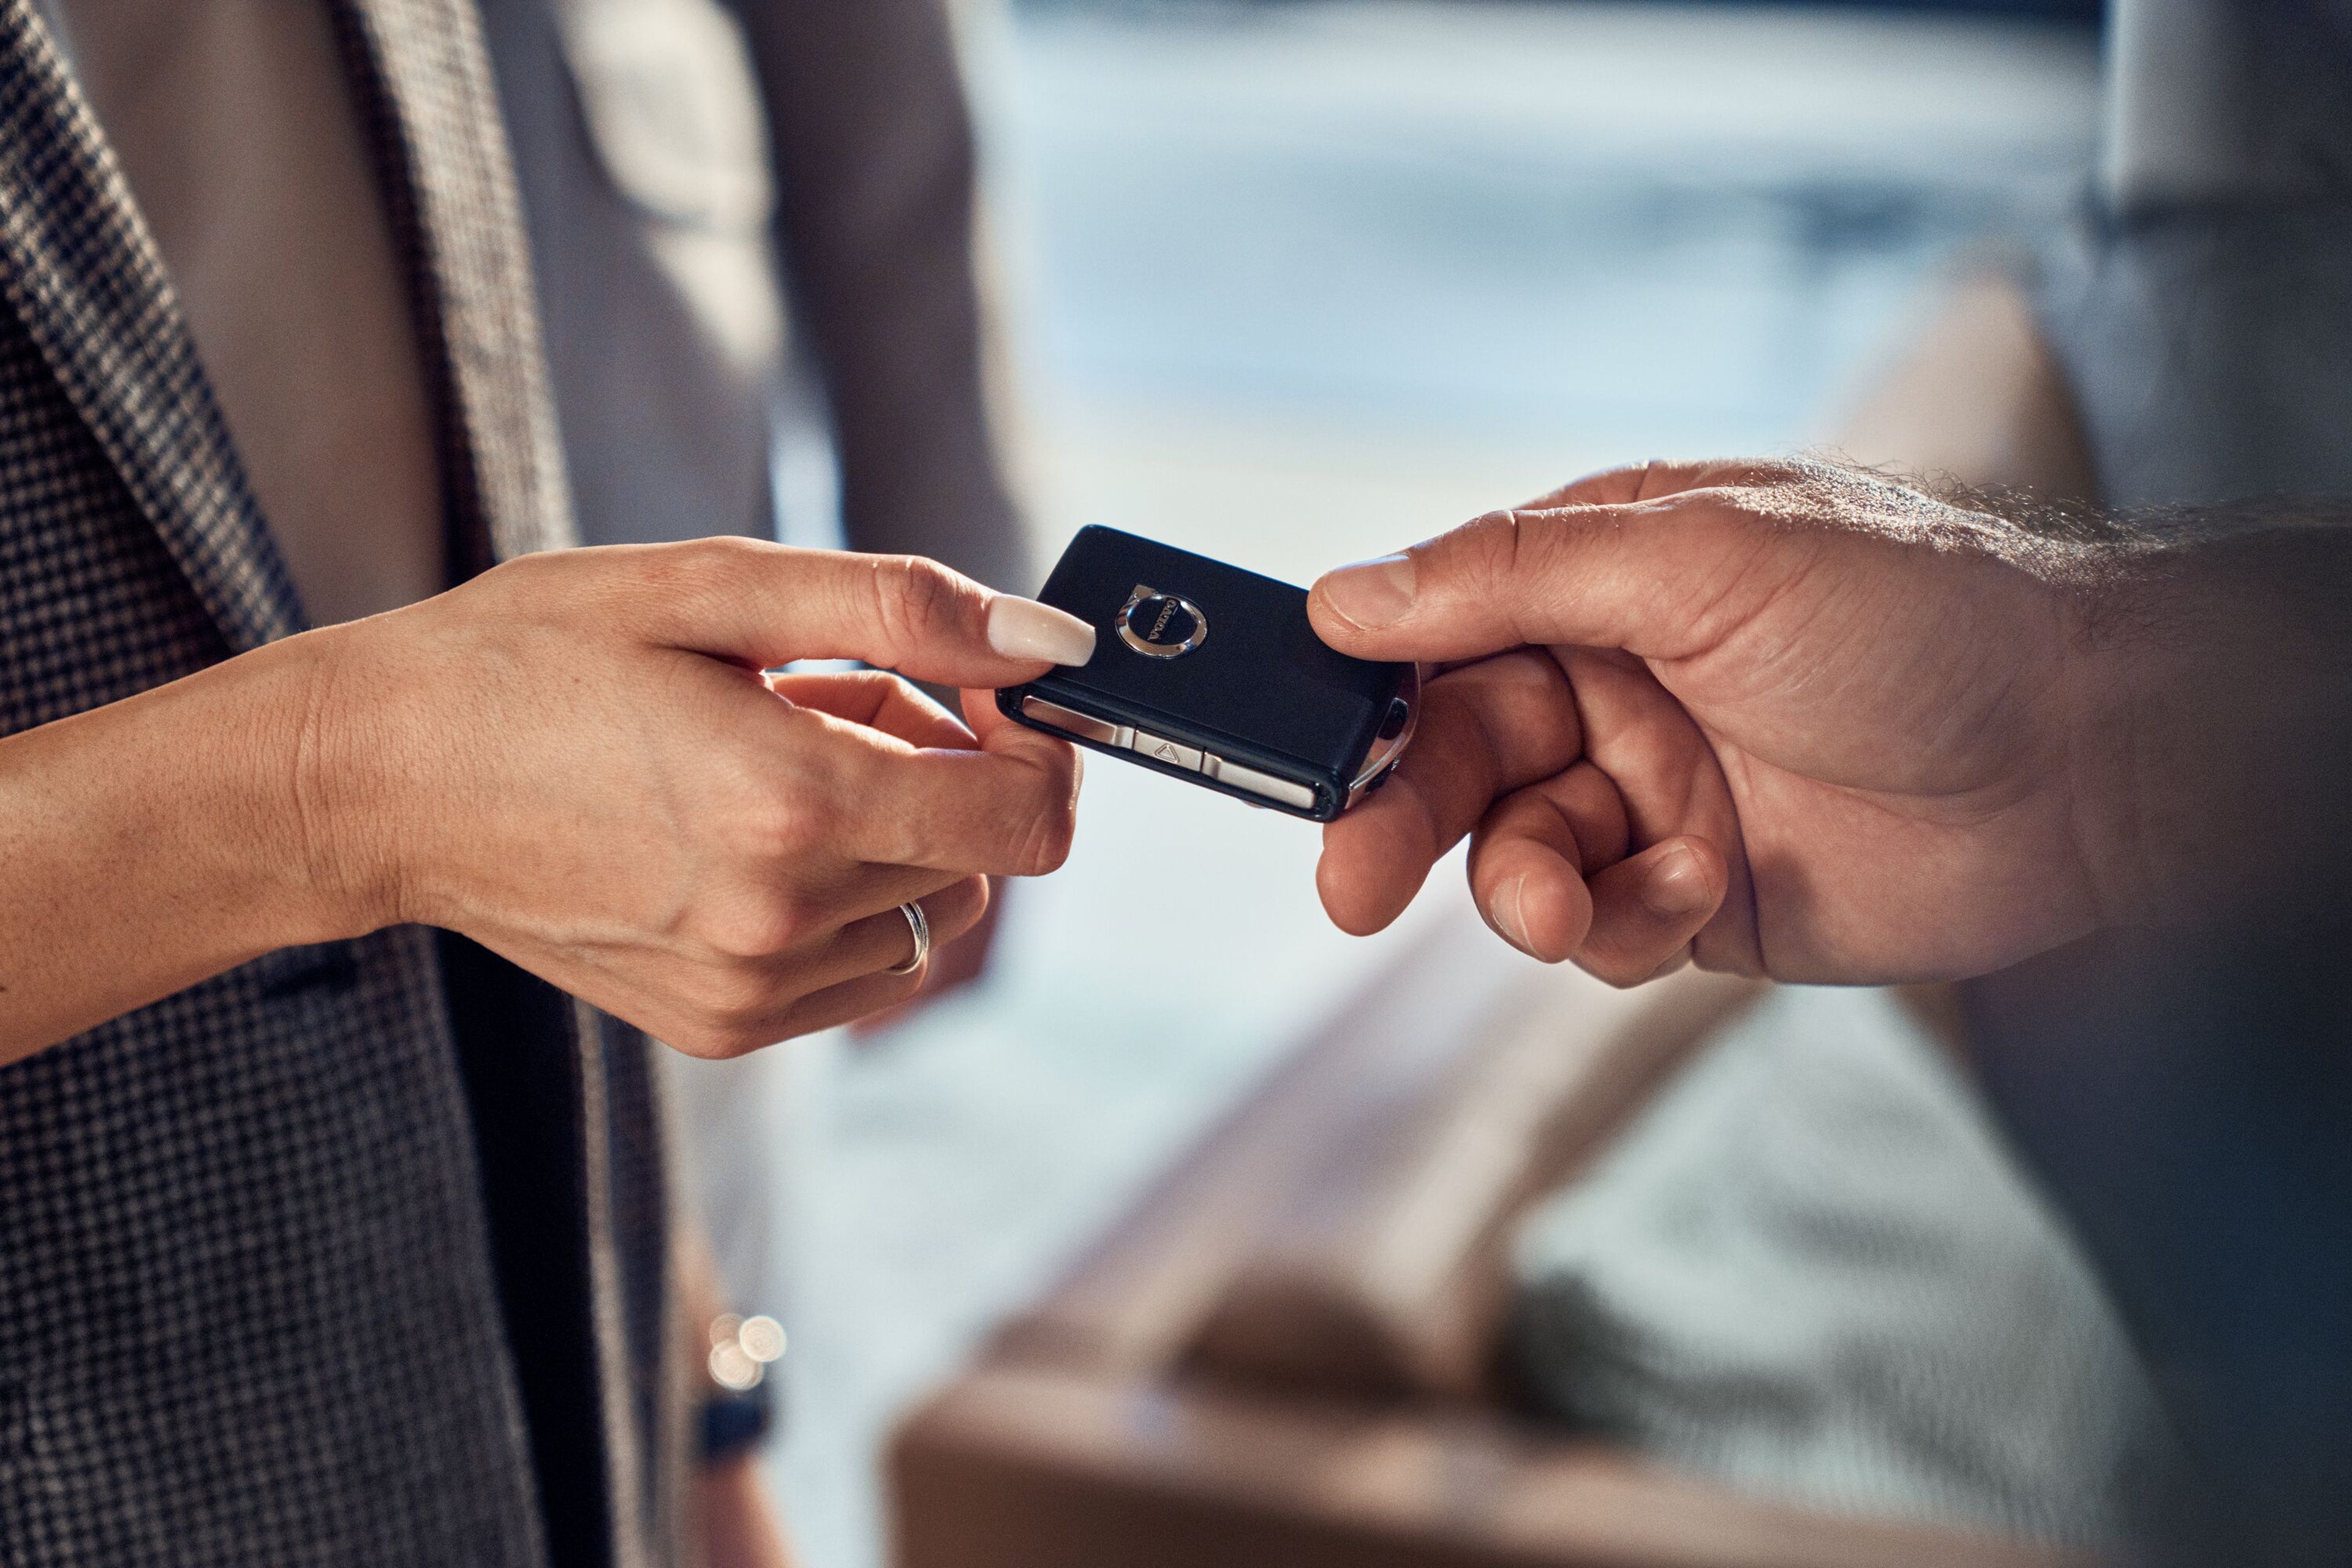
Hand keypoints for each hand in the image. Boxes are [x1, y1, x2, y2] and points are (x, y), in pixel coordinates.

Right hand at [307, 539, 1091, 1053]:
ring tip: (770, 762)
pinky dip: (843, 898)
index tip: (975, 689)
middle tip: (822, 699)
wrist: (376, 781)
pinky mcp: (721, 1026)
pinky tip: (743, 834)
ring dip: (892, 835)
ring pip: (928, 914)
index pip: (1030, 815)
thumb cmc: (533, 656)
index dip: (1035, 743)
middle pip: (980, 855)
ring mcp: (750, 988)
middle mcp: (781, 917)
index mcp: (789, 800)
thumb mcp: (712, 586)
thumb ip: (903, 611)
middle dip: (941, 767)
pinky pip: (863, 967)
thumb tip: (1051, 643)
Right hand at [1308, 459, 2209, 985]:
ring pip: (1514, 859)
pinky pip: (1600, 931)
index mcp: (1604, 580)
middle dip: (1400, 818)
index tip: (1304, 747)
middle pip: (1454, 758)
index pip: (1440, 632)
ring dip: (1520, 887)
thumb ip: (1513, 575)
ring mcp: (1656, 796)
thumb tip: (1347, 596)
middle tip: (1351, 883)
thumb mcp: (1698, 555)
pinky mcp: (1698, 900)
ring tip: (1562, 902)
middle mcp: (1617, 686)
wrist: (2089, 759)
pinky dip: (1623, 925)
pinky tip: (1697, 890)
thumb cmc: (1915, 615)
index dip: (1365, 691)